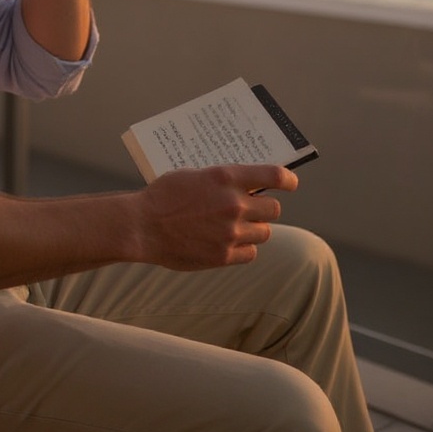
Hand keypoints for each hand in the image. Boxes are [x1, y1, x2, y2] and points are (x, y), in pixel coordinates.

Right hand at [137, 164, 297, 270]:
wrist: (141, 226)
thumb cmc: (162, 196)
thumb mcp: (193, 175)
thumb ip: (221, 181)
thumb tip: (246, 186)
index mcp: (226, 178)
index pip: (274, 177)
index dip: (288, 181)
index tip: (290, 184)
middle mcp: (234, 204)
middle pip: (273, 209)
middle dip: (264, 209)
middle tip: (251, 209)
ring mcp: (230, 232)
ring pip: (263, 233)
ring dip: (253, 229)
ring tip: (234, 227)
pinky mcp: (223, 255)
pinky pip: (250, 253)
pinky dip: (243, 248)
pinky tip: (227, 243)